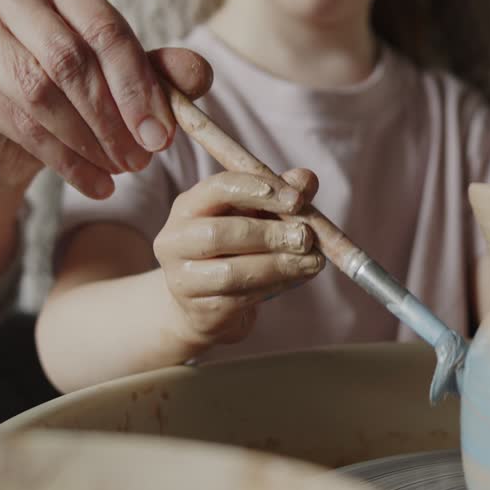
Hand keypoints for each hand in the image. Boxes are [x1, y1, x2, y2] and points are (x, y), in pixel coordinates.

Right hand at [0, 0, 213, 197]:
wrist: (11, 128)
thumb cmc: (76, 89)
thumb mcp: (124, 78)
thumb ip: (162, 72)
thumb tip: (200, 74)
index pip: (106, 29)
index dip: (139, 86)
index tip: (163, 134)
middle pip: (70, 60)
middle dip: (114, 118)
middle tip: (144, 159)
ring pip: (40, 93)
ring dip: (90, 142)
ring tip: (123, 170)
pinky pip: (19, 125)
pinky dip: (65, 161)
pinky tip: (96, 183)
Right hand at [154, 168, 325, 349]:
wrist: (206, 304)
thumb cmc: (235, 248)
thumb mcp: (256, 216)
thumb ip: (280, 196)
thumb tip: (307, 178)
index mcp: (188, 207)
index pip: (217, 188)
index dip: (258, 191)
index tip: (297, 200)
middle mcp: (175, 240)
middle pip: (220, 233)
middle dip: (270, 234)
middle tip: (307, 237)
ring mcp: (182, 279)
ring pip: (231, 272)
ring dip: (279, 265)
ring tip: (313, 261)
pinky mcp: (199, 310)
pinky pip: (241, 298)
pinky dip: (276, 286)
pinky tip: (298, 277)